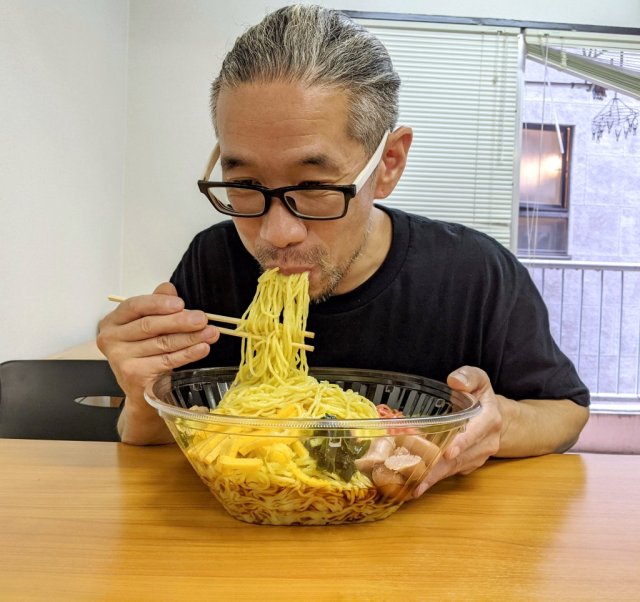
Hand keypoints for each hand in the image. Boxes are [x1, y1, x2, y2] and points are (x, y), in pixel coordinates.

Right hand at [97, 283, 219, 442]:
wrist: (141, 391)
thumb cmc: (145, 353)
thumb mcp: (148, 326)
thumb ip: (157, 304)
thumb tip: (169, 288)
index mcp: (112, 322)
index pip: (134, 306)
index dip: (158, 303)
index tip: (181, 303)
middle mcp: (111, 340)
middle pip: (149, 325)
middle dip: (180, 321)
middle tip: (203, 318)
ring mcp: (120, 360)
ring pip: (162, 344)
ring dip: (190, 337)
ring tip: (211, 332)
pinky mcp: (135, 376)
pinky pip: (167, 361)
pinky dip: (188, 354)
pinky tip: (202, 348)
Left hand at [413, 366, 502, 496]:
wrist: (496, 417)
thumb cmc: (480, 396)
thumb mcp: (478, 380)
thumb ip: (469, 377)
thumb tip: (455, 382)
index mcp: (489, 420)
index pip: (474, 433)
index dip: (461, 443)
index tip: (447, 452)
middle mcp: (486, 442)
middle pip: (460, 458)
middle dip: (438, 468)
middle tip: (418, 477)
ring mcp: (478, 457)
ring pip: (454, 469)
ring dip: (433, 477)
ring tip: (412, 486)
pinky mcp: (469, 465)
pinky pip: (451, 472)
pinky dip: (434, 477)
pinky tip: (416, 483)